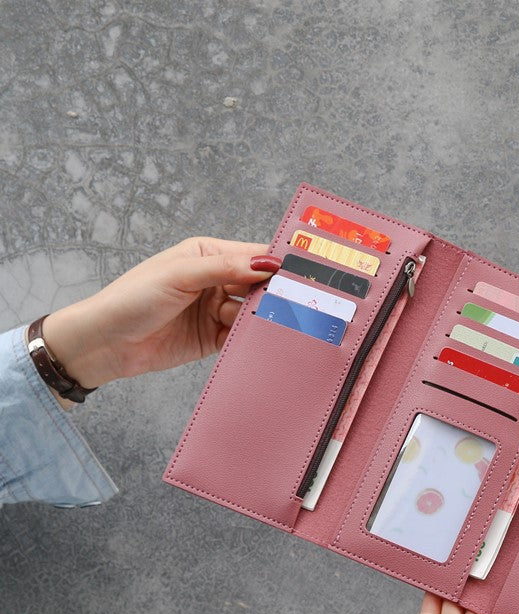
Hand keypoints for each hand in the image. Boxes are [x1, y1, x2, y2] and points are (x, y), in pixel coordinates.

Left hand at [41, 237, 277, 393]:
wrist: (106, 343)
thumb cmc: (132, 299)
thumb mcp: (180, 275)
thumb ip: (225, 268)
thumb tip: (266, 263)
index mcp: (207, 255)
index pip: (251, 255)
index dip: (275, 263)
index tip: (300, 273)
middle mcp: (215, 281)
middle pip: (258, 286)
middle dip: (274, 293)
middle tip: (296, 303)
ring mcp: (215, 311)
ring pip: (253, 313)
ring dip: (262, 319)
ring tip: (276, 324)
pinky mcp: (214, 339)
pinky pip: (241, 336)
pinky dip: (251, 339)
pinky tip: (260, 340)